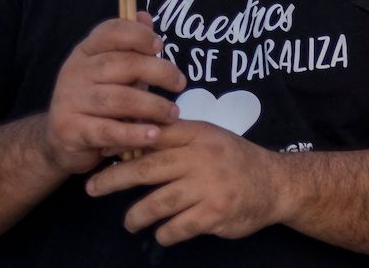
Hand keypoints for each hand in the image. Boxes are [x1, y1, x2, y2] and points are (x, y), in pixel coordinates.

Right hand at [43, 15, 184, 174]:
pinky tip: (154, 134)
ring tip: (172, 114)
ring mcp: (70, 101)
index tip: (160, 46)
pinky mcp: (71, 130)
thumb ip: (131, 46)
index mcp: (86, 51)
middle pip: (121, 64)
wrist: (60, 140)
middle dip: (157, 72)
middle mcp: (75, 72)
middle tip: (180, 83)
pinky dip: (134, 133)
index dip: (138, 35)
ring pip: (118, 99)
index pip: (110, 31)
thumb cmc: (98, 100)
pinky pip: (108, 131)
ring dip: (152, 106)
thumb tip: (145, 16)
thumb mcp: (114, 71)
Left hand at [86, 120, 283, 245]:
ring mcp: (209, 185)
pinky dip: (164, 234)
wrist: (276, 183)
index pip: (153, 134)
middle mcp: (203, 156)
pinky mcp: (215, 212)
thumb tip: (128, 148)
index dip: (124, 142)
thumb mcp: (209, 139)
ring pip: (157, 203)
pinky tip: (163, 234)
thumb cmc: (234, 161)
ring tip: (130, 222)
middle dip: (113, 179)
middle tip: (92, 188)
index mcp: (199, 134)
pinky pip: (176, 228)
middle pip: (147, 168)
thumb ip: (176, 141)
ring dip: (136, 216)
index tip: (100, 151)